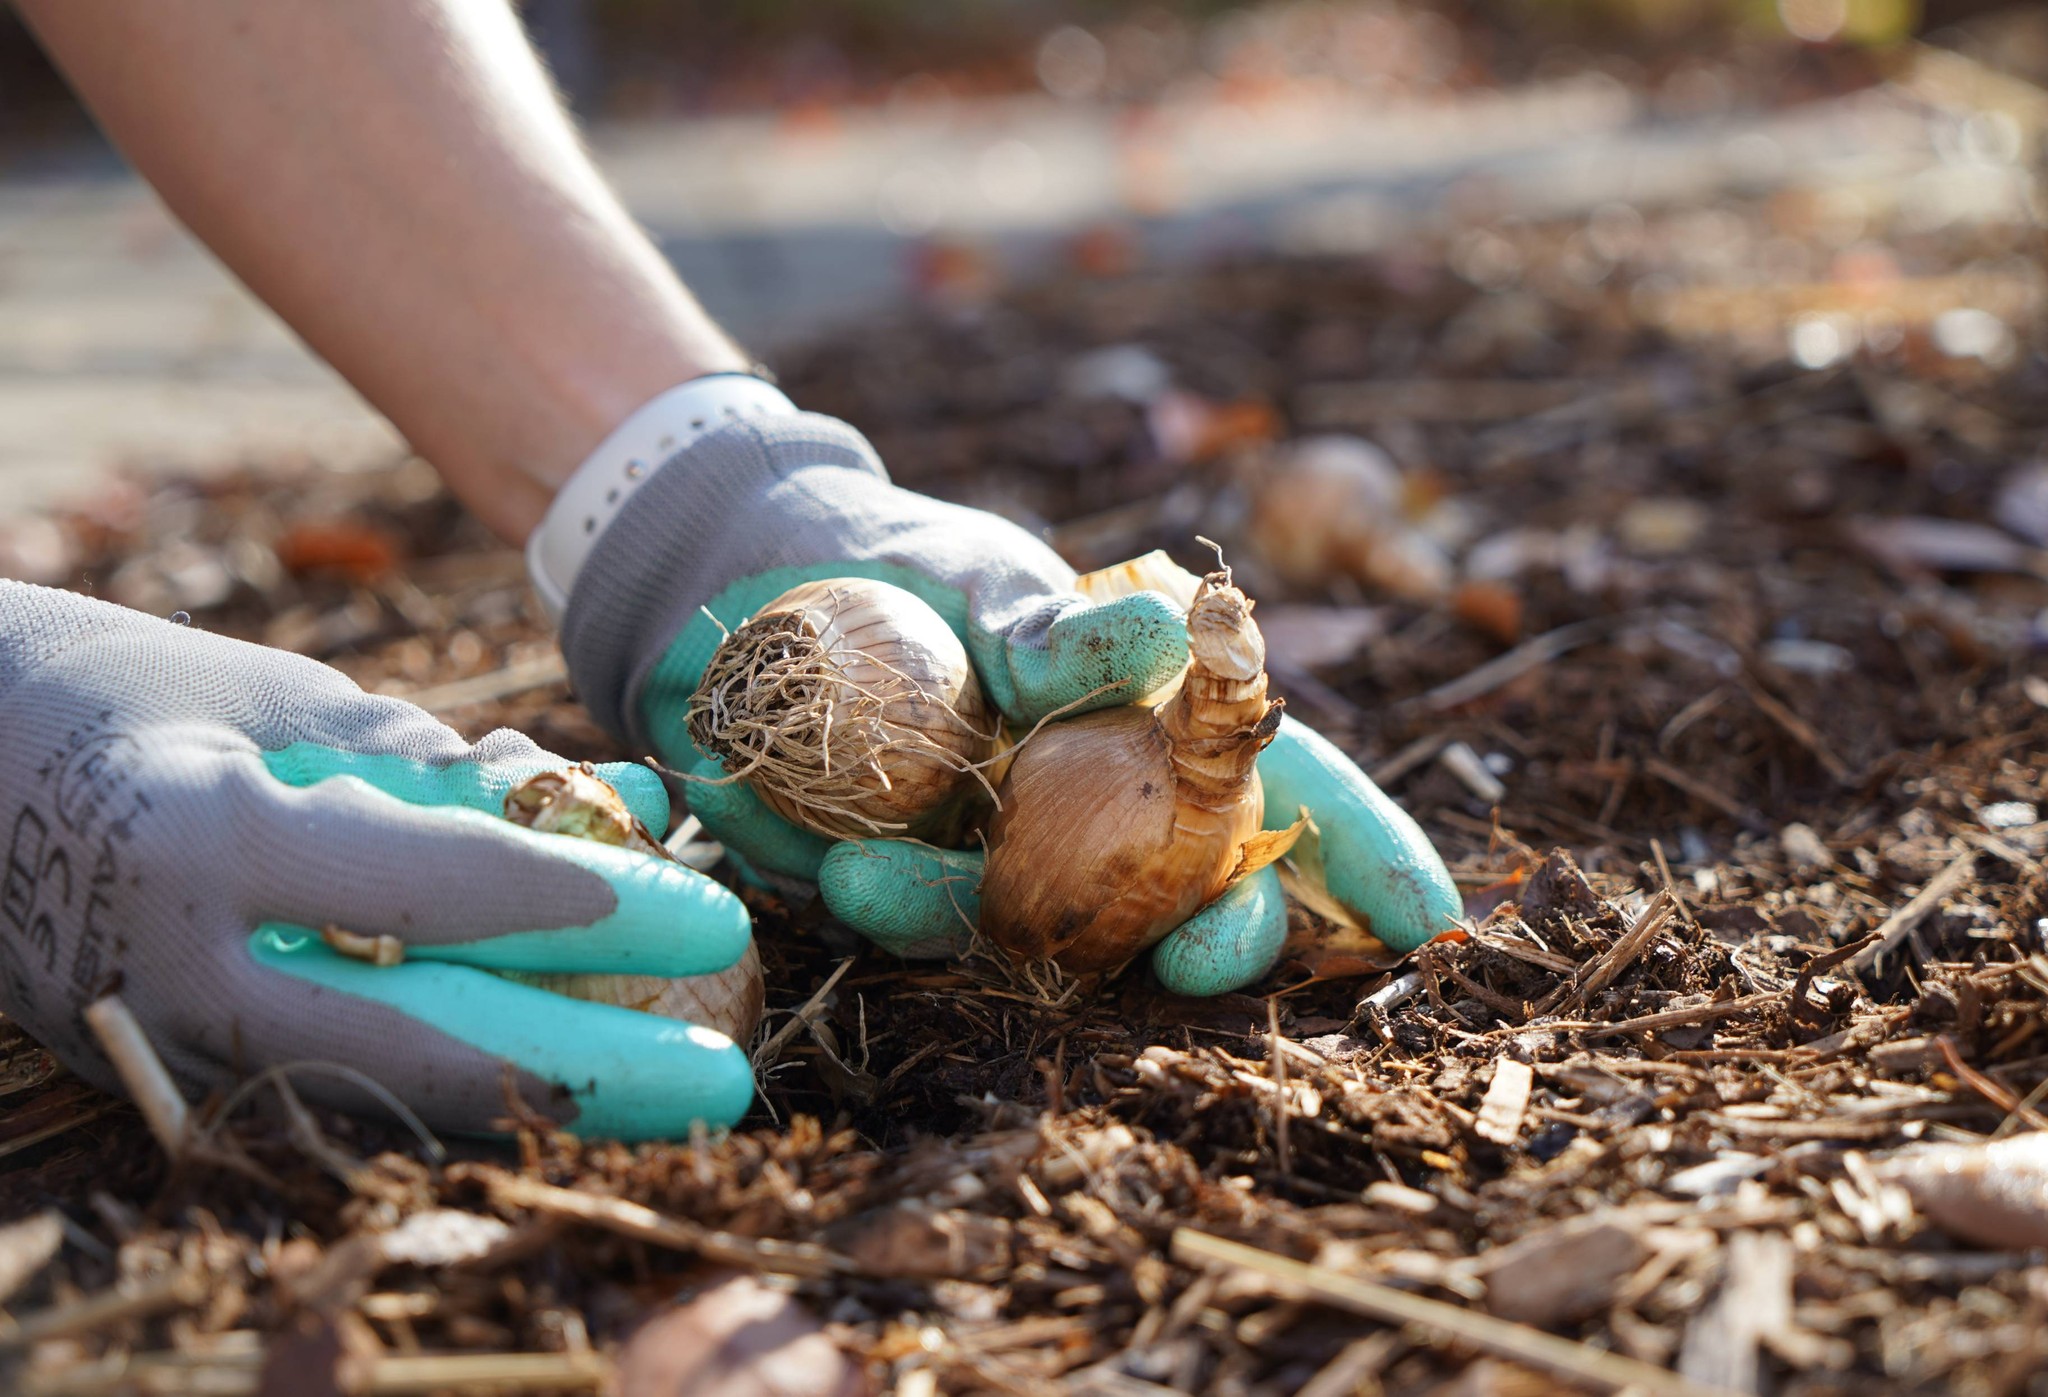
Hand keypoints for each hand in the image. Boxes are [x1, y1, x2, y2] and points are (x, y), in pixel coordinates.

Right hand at [0, 583, 753, 1139]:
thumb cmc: (113, 696)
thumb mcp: (276, 698)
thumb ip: (430, 767)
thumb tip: (600, 809)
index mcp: (205, 836)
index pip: (427, 886)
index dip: (575, 903)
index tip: (700, 913)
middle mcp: (181, 964)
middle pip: (425, 1042)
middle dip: (591, 1066)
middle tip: (725, 1077)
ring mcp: (165, 1039)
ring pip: (390, 1099)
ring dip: (542, 1106)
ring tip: (667, 1106)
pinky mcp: (165, 1073)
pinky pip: (341, 1096)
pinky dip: (460, 1098)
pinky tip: (559, 1095)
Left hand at [552, 392, 1459, 993]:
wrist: (749, 598)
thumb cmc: (902, 564)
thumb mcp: (980, 576)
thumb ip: (1057, 627)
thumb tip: (1158, 644)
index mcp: (1160, 721)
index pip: (1289, 787)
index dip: (1363, 855)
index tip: (1427, 923)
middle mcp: (1110, 805)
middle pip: (1213, 891)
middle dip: (1231, 936)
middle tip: (1209, 957)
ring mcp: (1024, 858)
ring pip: (1079, 936)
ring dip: (1023, 932)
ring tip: (899, 877)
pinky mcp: (927, 885)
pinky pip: (943, 927)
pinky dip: (906, 910)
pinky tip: (851, 871)